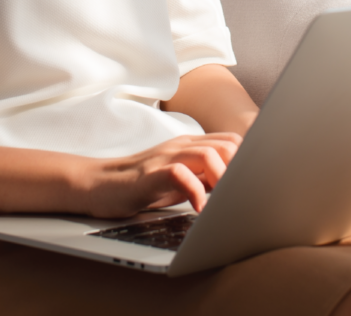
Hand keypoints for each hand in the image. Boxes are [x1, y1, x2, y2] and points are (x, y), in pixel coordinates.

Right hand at [76, 132, 242, 217]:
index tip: (251, 184)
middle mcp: (181, 146)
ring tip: (222, 201)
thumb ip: (204, 177)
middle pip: (226, 145)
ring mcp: (165, 157)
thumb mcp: (179, 179)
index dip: (247, 161)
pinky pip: (180, 174)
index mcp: (190, 146)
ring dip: (222, 179)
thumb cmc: (141, 185)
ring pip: (208, 154)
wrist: (99, 184)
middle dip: (240, 170)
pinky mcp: (150, 174)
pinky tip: (198, 208)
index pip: (231, 142)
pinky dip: (196, 192)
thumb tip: (234, 187)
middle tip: (237, 195)